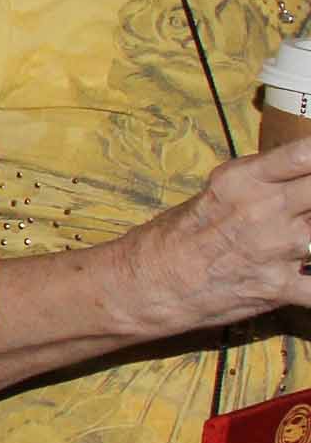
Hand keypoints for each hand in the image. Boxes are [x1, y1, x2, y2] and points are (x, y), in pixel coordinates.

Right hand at [113, 137, 310, 336]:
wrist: (146, 283)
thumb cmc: (179, 237)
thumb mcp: (219, 193)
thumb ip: (266, 184)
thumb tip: (306, 179)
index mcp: (243, 179)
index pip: (304, 155)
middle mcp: (263, 208)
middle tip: (306, 208)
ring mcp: (274, 248)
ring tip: (299, 239)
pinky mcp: (278, 287)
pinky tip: (305, 273)